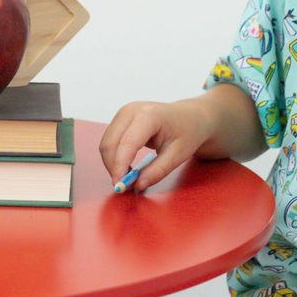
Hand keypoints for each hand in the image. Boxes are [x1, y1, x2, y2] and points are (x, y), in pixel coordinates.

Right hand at [98, 97, 214, 192]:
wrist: (190, 116)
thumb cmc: (187, 132)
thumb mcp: (178, 155)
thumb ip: (158, 171)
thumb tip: (137, 185)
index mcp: (149, 115)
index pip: (127, 143)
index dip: (120, 165)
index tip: (120, 186)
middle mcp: (131, 110)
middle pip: (110, 143)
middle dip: (113, 167)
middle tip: (124, 186)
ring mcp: (124, 113)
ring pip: (106, 143)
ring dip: (112, 164)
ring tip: (129, 177)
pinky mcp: (121, 119)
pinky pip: (109, 141)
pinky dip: (114, 157)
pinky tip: (127, 167)